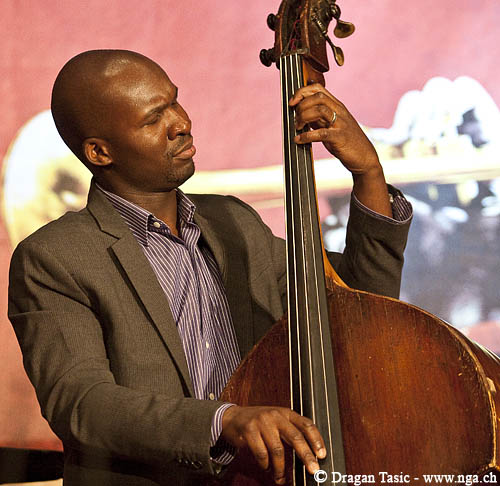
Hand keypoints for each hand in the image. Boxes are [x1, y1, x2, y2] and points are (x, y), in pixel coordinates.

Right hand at [221, 405, 325, 484]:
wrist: (233, 417)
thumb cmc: (259, 422)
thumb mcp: (277, 421)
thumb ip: (291, 432)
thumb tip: (309, 455)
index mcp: (286, 413)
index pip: (306, 424)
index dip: (316, 439)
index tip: (322, 454)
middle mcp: (276, 415)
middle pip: (295, 437)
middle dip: (306, 456)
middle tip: (313, 470)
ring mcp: (262, 422)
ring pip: (278, 450)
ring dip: (281, 468)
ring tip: (281, 477)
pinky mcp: (249, 430)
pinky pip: (262, 454)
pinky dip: (266, 465)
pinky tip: (266, 468)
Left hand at [289, 84, 390, 216]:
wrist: (364, 157)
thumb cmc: (346, 142)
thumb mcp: (330, 125)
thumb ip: (317, 118)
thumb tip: (300, 113)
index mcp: (336, 106)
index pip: (318, 88)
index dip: (302, 92)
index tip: (292, 103)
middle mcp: (339, 111)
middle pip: (317, 96)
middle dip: (301, 105)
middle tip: (295, 119)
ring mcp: (341, 123)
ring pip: (320, 110)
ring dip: (303, 117)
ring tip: (297, 127)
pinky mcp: (340, 137)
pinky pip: (321, 133)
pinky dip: (306, 136)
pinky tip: (299, 140)